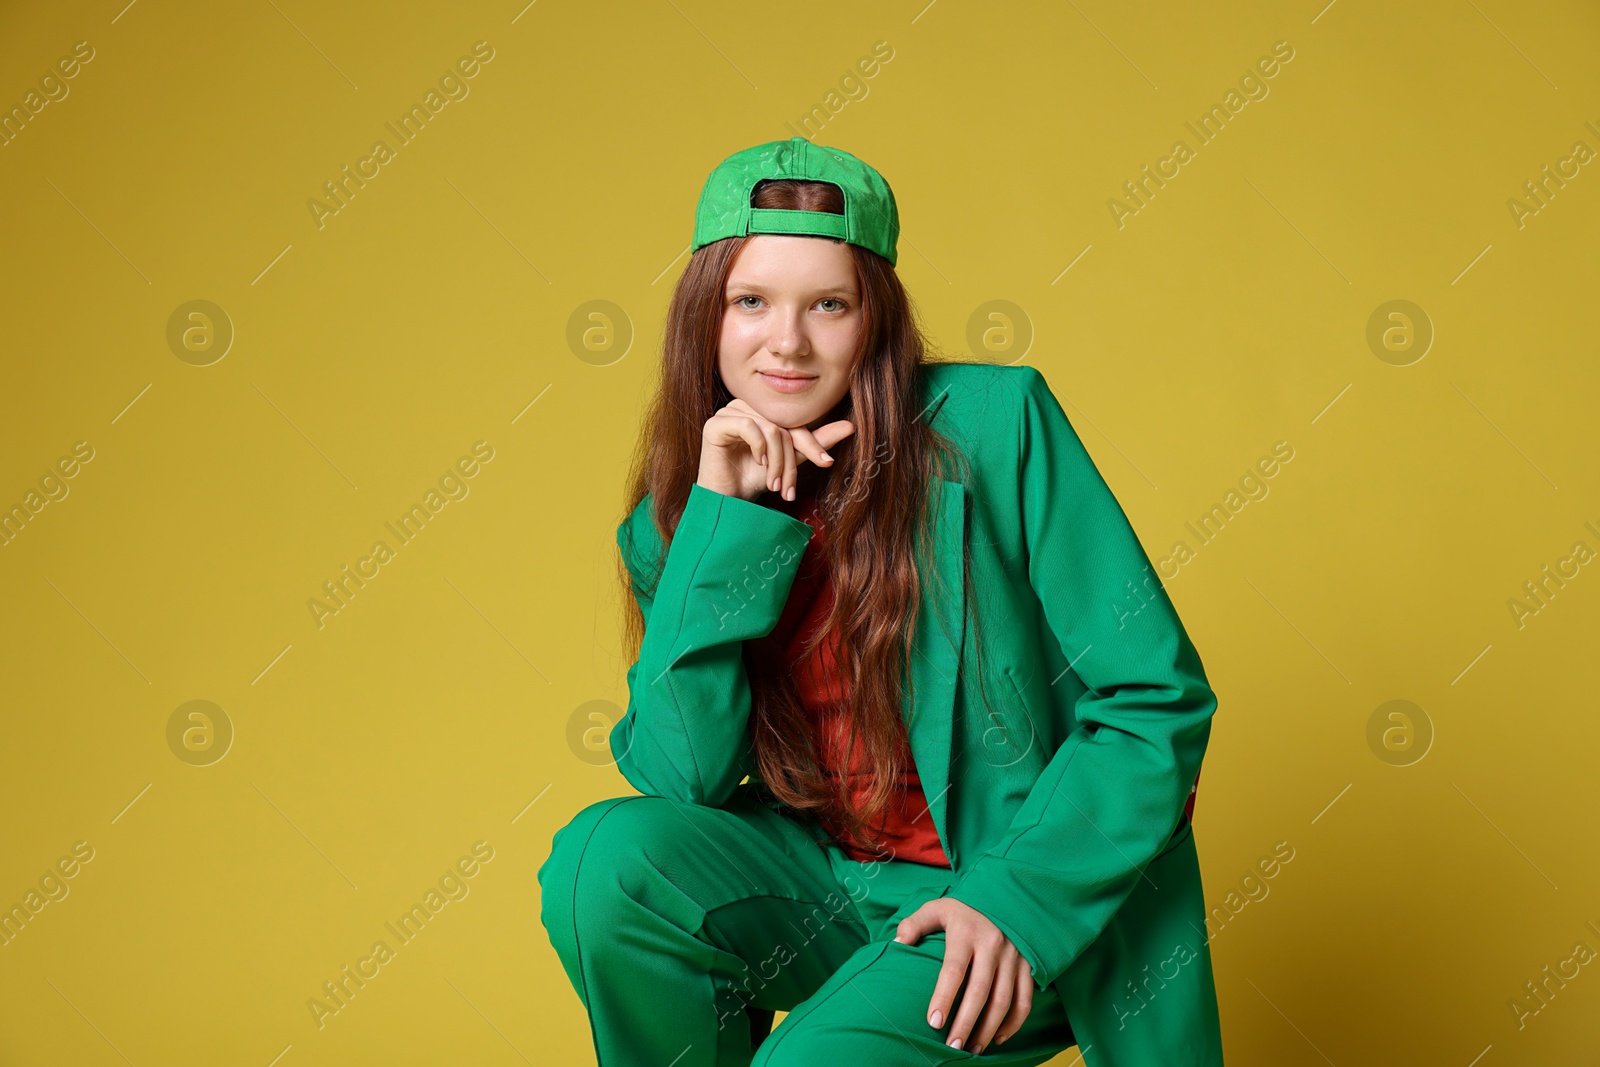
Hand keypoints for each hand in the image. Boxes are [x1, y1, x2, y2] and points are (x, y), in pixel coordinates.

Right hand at [696, 397, 855, 501]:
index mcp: (762, 411)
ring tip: (774, 484)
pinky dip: (759, 448)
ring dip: (776, 462)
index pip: (794, 422)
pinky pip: (749, 426)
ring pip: (770, 429)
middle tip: (789, 490)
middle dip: (791, 461)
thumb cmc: (753, 480)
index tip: (827, 463)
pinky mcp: (716, 424)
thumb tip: (850, 426)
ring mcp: (729, 412)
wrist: (726, 501)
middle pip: (783, 426)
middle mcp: (745, 406)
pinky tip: (757, 464)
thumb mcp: (790, 461)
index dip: (812, 443)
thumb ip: (815, 443)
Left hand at [894, 898, 1033, 1054]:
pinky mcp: (1027, 965)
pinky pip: (1024, 1000)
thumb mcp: (936, 908)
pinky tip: (997, 1038)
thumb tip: (897, 944)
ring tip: (972, 1049)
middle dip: (966, 1023)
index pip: (953, 969)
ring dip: (988, 1029)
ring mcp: (1013, 956)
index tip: (933, 1023)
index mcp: (966, 931)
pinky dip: (1013, 1023)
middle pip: (980, 991)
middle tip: (952, 1047)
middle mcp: (992, 944)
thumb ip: (914, 924)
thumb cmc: (963, 909)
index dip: (943, 997)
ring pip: (1004, 1000)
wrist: (1004, 897)